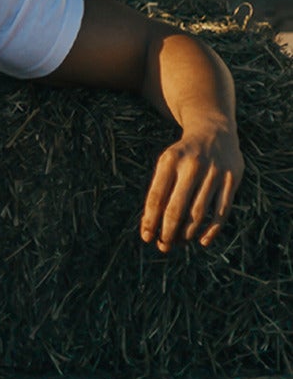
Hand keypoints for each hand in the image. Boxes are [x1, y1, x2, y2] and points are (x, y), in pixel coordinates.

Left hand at [140, 119, 242, 251]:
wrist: (214, 131)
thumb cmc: (184, 157)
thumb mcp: (167, 165)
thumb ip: (159, 192)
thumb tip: (150, 228)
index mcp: (170, 160)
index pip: (156, 197)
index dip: (150, 221)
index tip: (147, 238)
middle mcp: (192, 165)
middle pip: (176, 208)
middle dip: (168, 232)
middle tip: (163, 246)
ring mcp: (214, 172)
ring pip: (198, 213)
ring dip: (187, 233)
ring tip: (180, 241)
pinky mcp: (231, 179)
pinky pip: (221, 212)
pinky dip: (211, 230)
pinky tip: (202, 240)